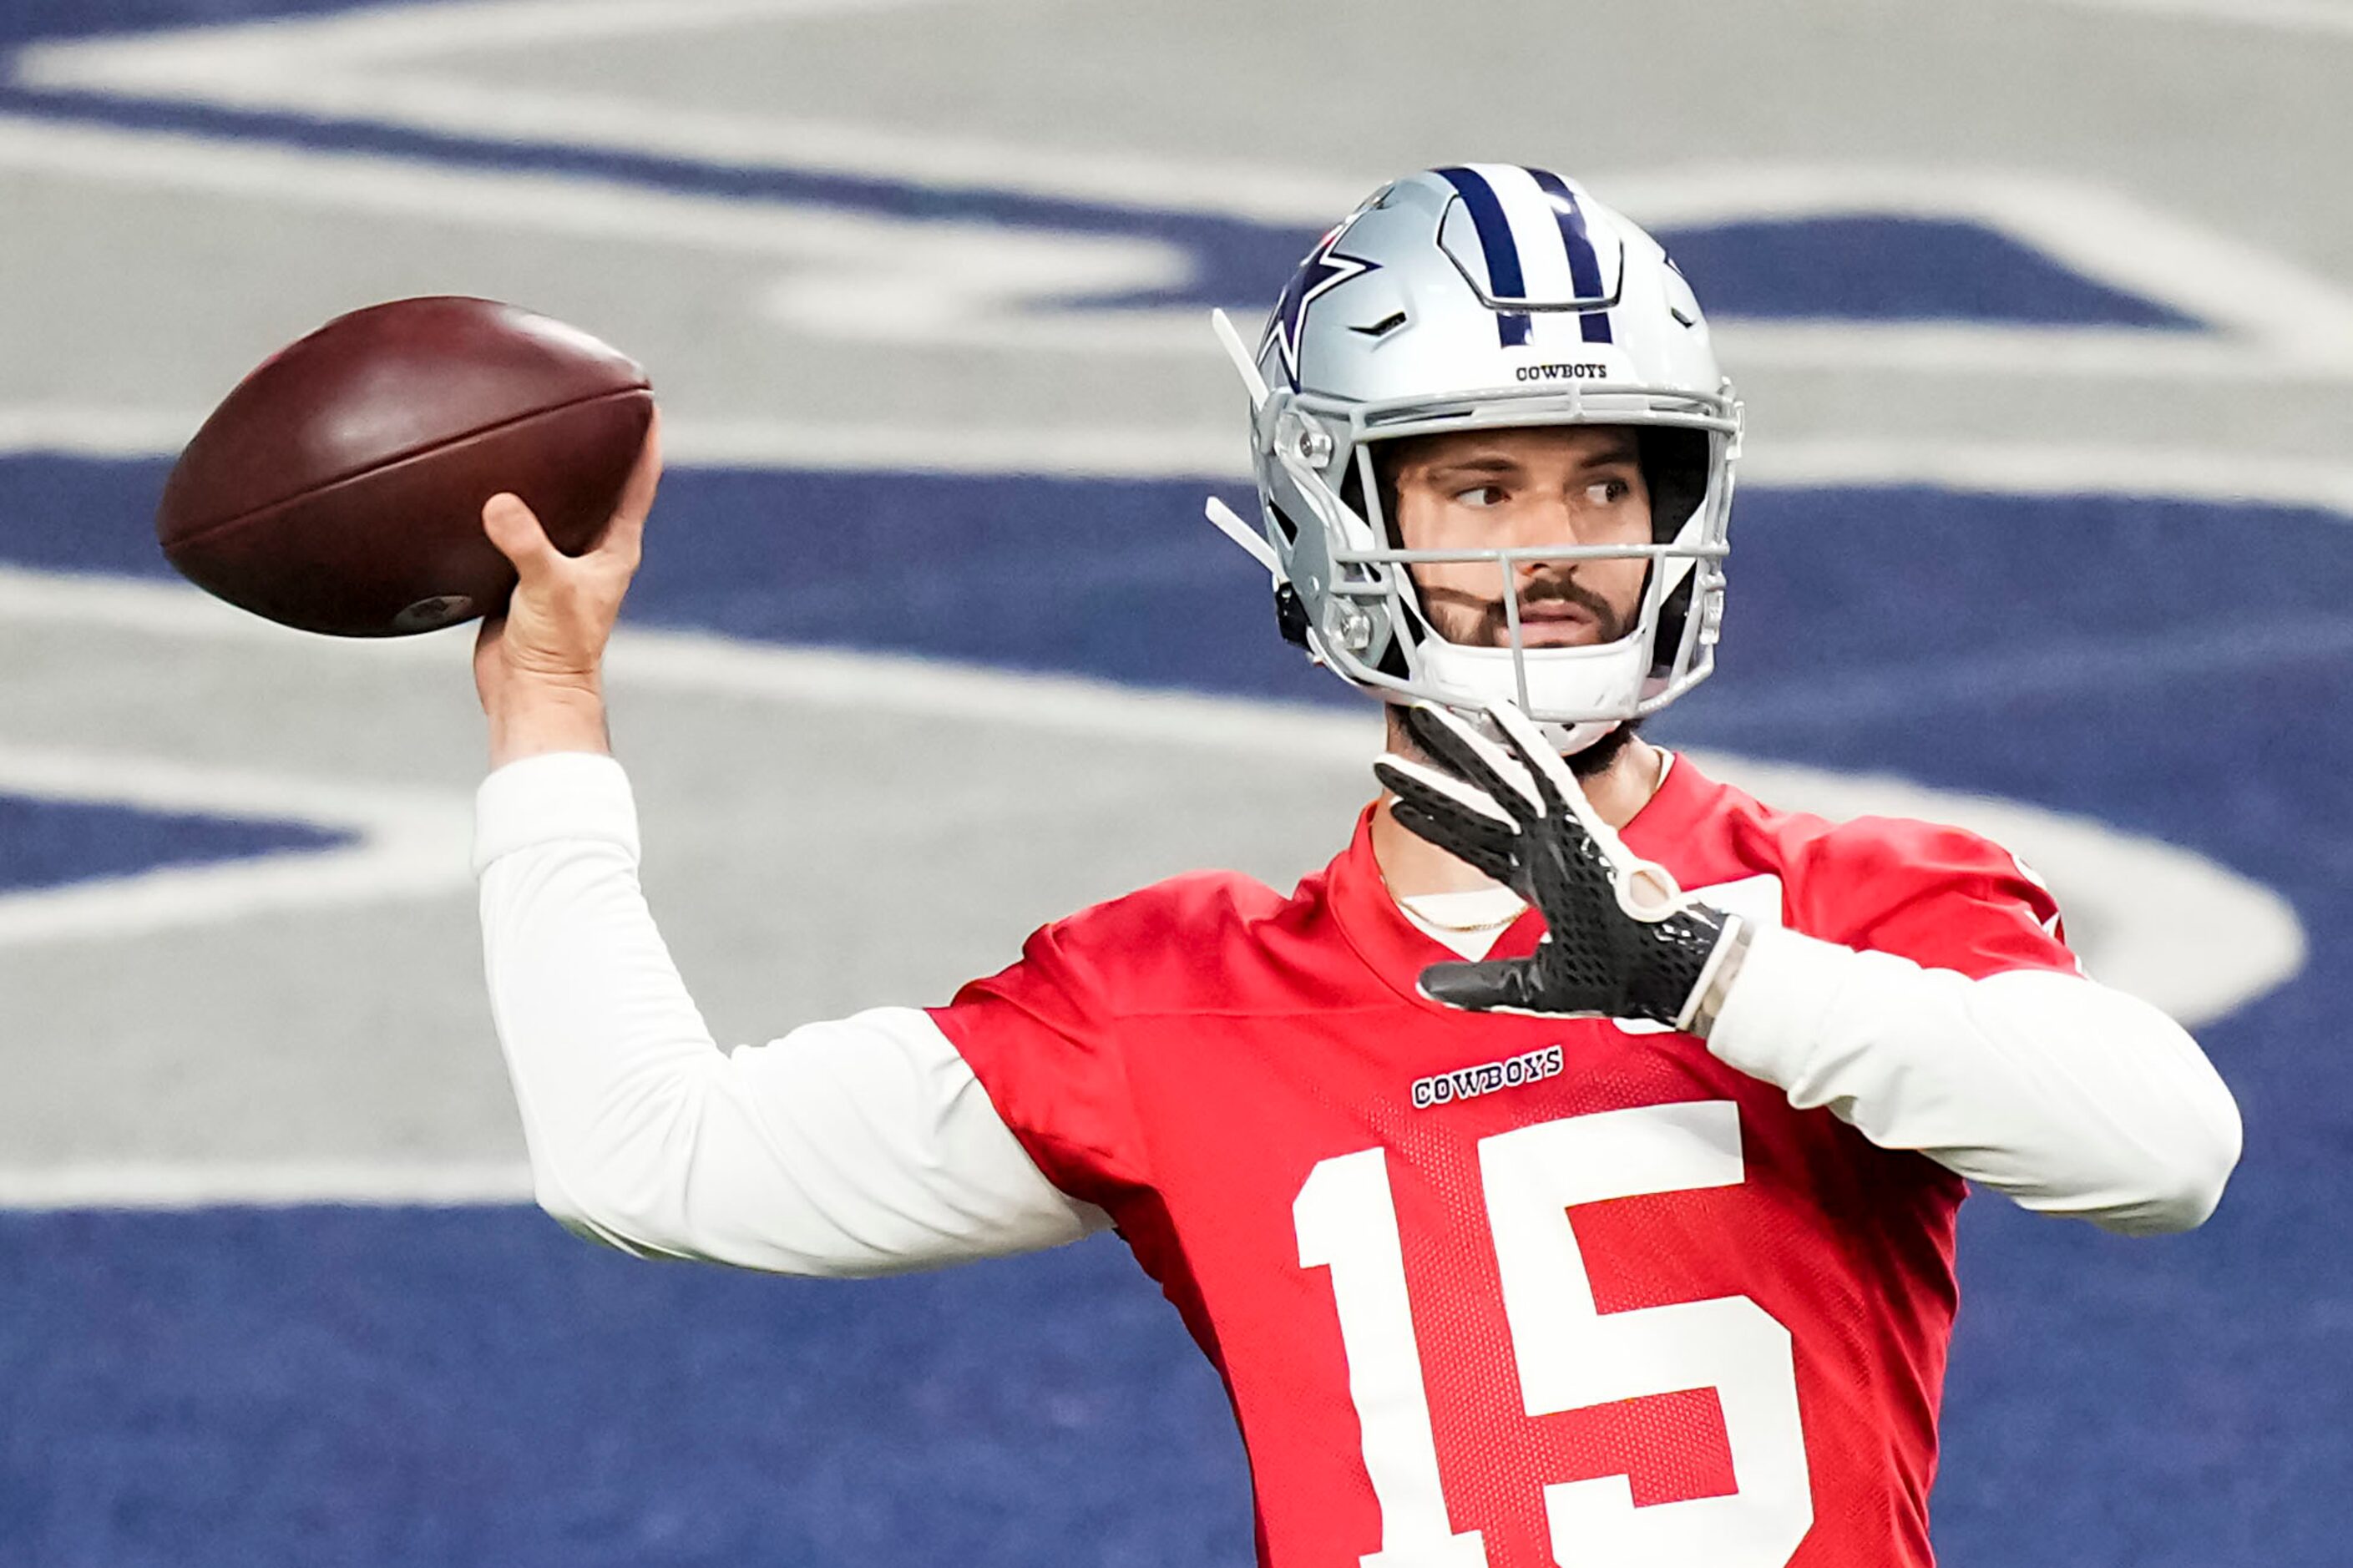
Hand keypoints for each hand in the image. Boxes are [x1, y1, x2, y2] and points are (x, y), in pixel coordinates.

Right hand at [474, 413, 661, 765]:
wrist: (529, 693)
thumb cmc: (556, 648)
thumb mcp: (545, 587)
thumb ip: (526, 543)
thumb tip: (499, 503)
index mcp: (615, 547)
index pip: (639, 481)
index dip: (646, 440)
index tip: (647, 398)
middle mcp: (590, 550)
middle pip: (598, 484)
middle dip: (593, 445)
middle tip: (584, 397)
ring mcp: (555, 561)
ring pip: (553, 504)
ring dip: (544, 474)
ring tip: (527, 429)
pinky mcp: (519, 575)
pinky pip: (512, 528)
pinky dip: (501, 505)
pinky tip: (476, 482)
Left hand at [1373, 699, 1742, 1029]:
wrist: (1665, 976)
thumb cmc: (1615, 980)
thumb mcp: (1530, 988)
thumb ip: (1477, 984)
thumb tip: (1423, 985)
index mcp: (1537, 880)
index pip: (1475, 844)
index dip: (1438, 825)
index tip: (1400, 807)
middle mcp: (1543, 848)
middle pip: (1474, 806)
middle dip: (1430, 780)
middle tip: (1384, 759)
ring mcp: (1561, 834)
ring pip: (1500, 780)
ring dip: (1460, 748)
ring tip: (1423, 715)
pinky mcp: (1583, 825)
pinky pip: (1549, 776)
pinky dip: (1524, 743)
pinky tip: (1496, 711)